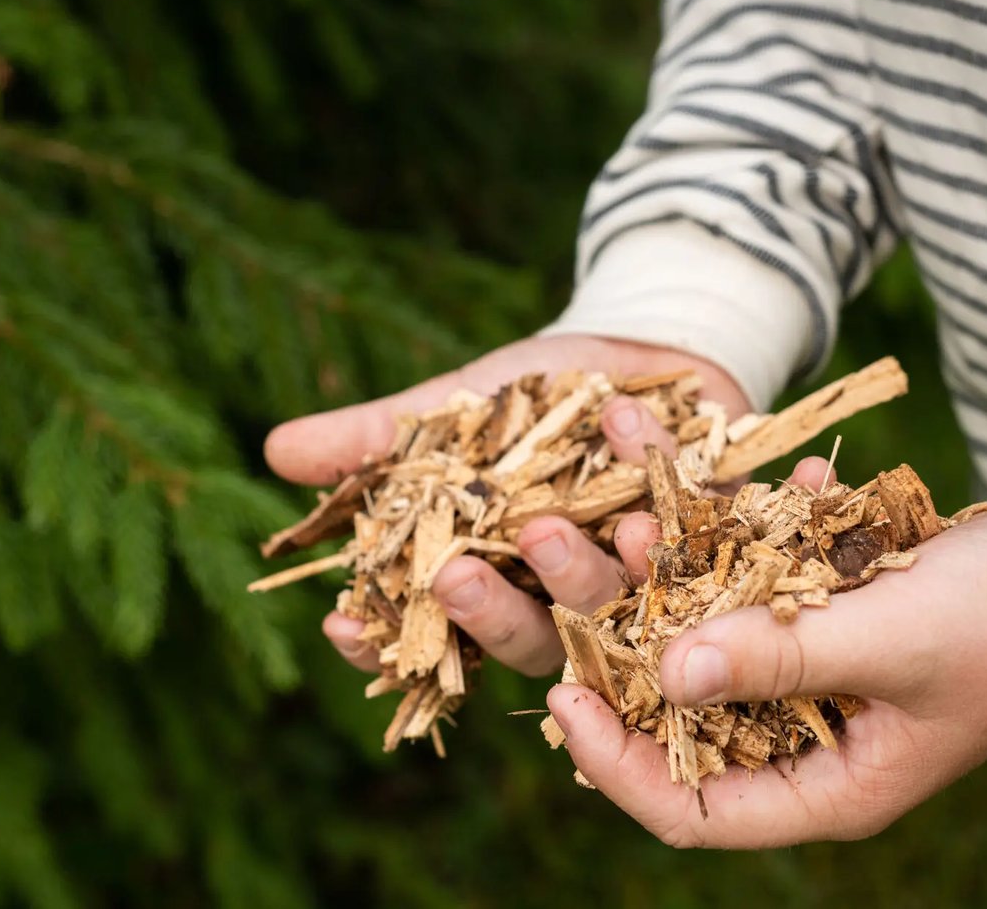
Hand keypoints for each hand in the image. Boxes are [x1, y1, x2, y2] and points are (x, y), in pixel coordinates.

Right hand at [263, 334, 750, 675]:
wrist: (638, 349)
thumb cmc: (534, 391)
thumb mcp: (455, 408)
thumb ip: (382, 437)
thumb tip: (275, 449)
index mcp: (501, 585)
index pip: (432, 636)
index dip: (386, 637)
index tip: (342, 624)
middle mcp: (569, 603)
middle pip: (527, 637)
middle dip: (489, 612)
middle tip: (455, 579)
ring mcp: (642, 587)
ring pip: (610, 605)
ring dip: (580, 574)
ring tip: (552, 529)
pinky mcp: (712, 551)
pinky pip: (691, 542)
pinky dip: (664, 504)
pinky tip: (636, 464)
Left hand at [545, 491, 986, 847]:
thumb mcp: (891, 642)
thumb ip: (779, 657)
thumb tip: (669, 675)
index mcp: (825, 785)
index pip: (690, 808)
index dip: (616, 760)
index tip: (562, 694)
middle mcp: (809, 736)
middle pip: (685, 707)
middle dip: (627, 635)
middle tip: (570, 563)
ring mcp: (815, 670)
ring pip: (714, 628)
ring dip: (676, 566)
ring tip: (637, 504)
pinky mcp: (826, 611)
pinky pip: (761, 577)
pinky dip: (752, 532)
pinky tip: (767, 480)